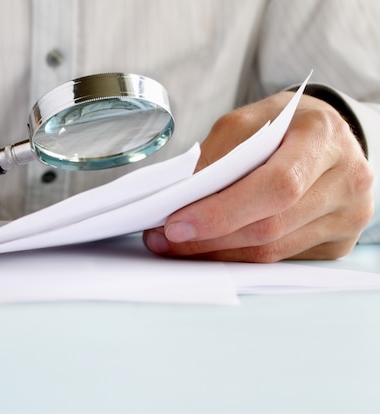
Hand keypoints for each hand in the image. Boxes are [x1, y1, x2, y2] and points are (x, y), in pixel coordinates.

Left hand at [143, 92, 373, 261]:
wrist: (326, 137)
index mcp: (323, 137)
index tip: (176, 223)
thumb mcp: (247, 122)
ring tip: (179, 245)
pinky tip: (212, 248)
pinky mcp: (338, 241)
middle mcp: (347, 179)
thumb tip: (181, 201)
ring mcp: (348, 215)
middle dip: (210, 238)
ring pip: (272, 251)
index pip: (275, 186)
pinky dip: (239, 256)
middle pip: (271, 226)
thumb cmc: (284, 125)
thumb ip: (216, 157)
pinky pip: (280, 259)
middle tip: (166, 239)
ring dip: (218, 253)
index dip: (222, 212)